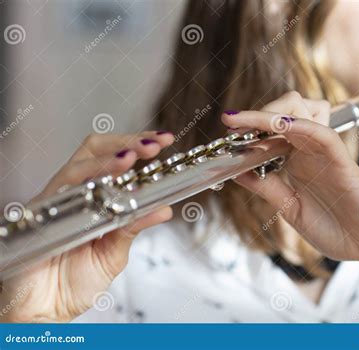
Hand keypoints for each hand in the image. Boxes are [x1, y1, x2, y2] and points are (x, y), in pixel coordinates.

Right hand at [0, 131, 173, 322]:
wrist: (44, 314)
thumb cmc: (73, 284)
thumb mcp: (114, 253)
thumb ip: (134, 227)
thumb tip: (164, 208)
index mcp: (93, 199)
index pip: (113, 159)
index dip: (137, 146)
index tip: (163, 140)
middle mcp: (73, 194)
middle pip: (95, 151)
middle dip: (127, 142)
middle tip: (154, 144)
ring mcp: (54, 202)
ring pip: (78, 166)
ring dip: (108, 159)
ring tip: (133, 157)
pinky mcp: (38, 215)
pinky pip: (60, 192)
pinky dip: (85, 184)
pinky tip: (105, 184)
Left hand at [222, 92, 358, 266]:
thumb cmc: (338, 229)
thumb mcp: (290, 208)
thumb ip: (267, 187)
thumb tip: (237, 172)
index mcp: (297, 162)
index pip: (271, 133)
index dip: (247, 126)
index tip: (224, 125)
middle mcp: (309, 152)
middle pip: (284, 112)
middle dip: (256, 113)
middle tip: (231, 122)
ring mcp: (325, 153)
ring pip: (301, 113)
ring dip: (270, 113)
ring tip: (241, 121)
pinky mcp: (343, 160)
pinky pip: (322, 135)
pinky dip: (299, 126)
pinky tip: (277, 125)